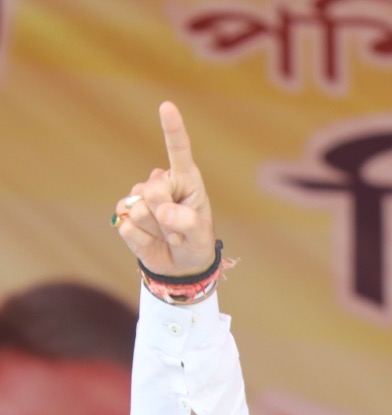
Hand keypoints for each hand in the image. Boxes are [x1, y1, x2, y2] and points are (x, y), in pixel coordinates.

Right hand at [113, 102, 216, 277]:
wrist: (180, 266)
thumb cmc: (195, 244)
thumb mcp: (202, 237)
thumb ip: (189, 222)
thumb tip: (162, 211)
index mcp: (185, 180)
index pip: (179, 151)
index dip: (172, 129)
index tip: (167, 106)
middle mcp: (160, 183)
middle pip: (153, 190)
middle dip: (167, 218)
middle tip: (179, 232)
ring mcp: (140, 198)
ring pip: (139, 210)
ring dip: (157, 231)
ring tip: (168, 236)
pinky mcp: (124, 216)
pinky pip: (127, 226)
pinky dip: (143, 240)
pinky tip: (151, 240)